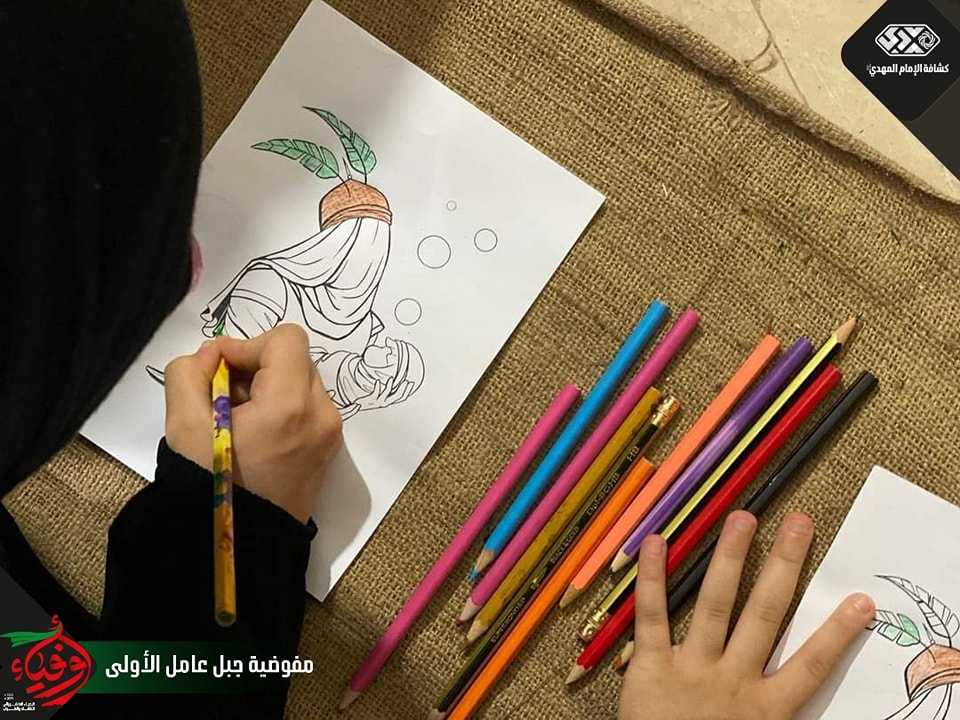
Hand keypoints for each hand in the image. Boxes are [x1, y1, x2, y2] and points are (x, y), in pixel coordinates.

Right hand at [164, 324, 342, 522]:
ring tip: (234, 422)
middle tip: (222, 398)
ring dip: (267, 389)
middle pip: (295, 359)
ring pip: (300, 383)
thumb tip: (215, 355)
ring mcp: (330, 435)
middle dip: (256, 368)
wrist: (242, 549)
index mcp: (292, 405)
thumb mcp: (183, 425)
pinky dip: (280, 408)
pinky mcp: (327, 450)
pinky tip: (251, 437)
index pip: (286, 339)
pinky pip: (307, 408)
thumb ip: (191, 373)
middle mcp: (322, 415)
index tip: (220, 372)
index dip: (248, 345)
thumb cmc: (210, 487)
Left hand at [619, 511, 874, 719]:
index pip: (810, 667)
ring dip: (730, 559)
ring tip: (743, 517)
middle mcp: (733, 681)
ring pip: (716, 606)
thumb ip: (772, 709)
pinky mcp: (650, 668)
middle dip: (783, 568)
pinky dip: (652, 579)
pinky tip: (654, 541)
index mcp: (765, 710)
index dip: (836, 634)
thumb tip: (797, 681)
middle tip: (798, 523)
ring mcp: (692, 670)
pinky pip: (651, 617)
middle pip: (765, 617)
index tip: (862, 600)